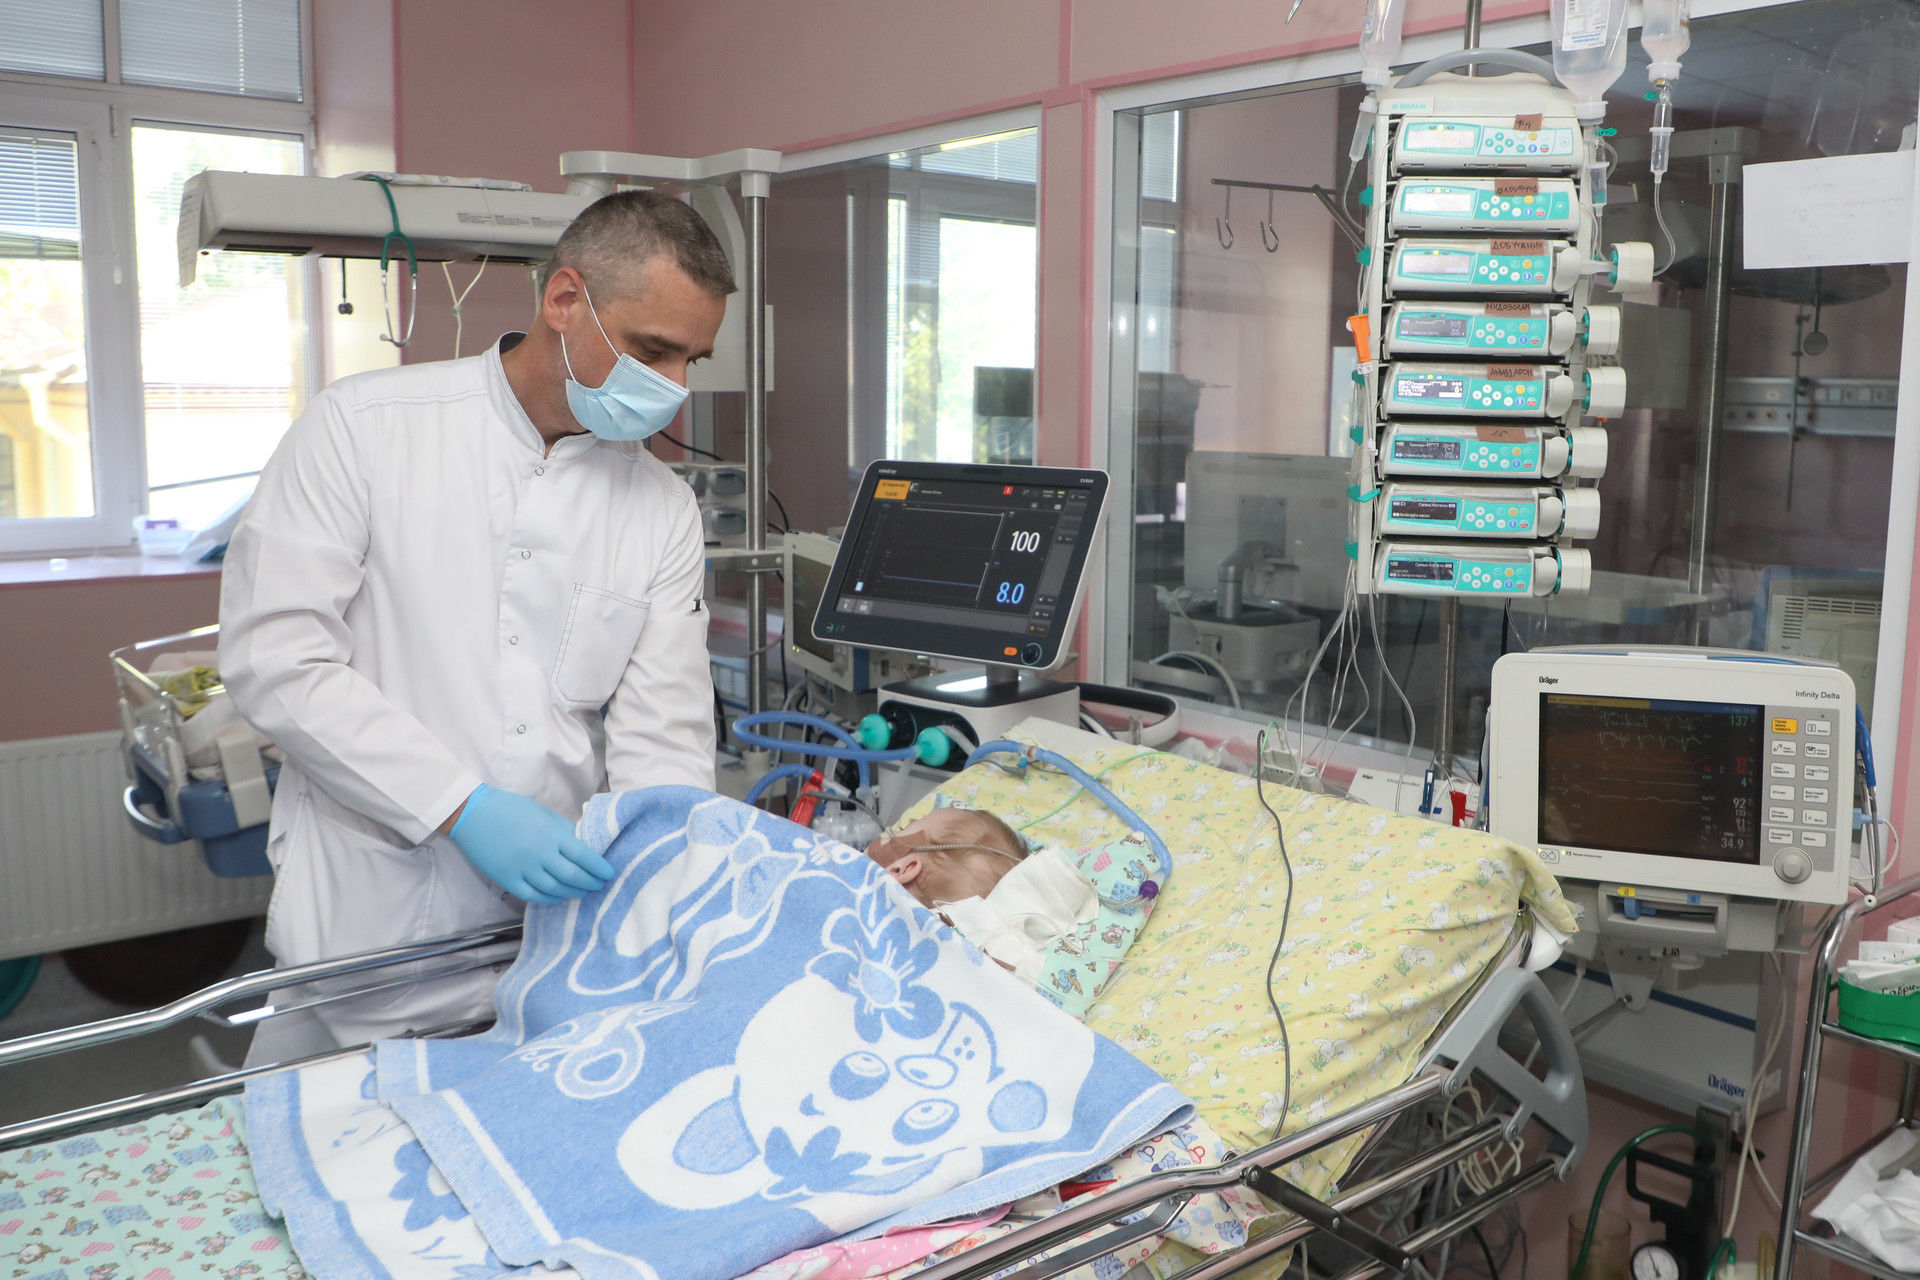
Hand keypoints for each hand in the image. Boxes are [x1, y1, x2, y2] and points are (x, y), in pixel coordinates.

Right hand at [447, 784, 613, 903]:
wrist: (473, 815)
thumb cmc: (511, 809)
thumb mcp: (543, 812)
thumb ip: (563, 829)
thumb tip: (583, 844)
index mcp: (551, 834)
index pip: (583, 856)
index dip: (599, 868)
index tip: (608, 873)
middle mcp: (540, 854)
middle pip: (572, 876)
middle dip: (590, 883)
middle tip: (599, 885)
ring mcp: (523, 869)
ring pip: (554, 889)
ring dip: (572, 892)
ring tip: (583, 891)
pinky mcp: (507, 879)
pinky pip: (532, 896)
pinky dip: (549, 899)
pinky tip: (558, 896)